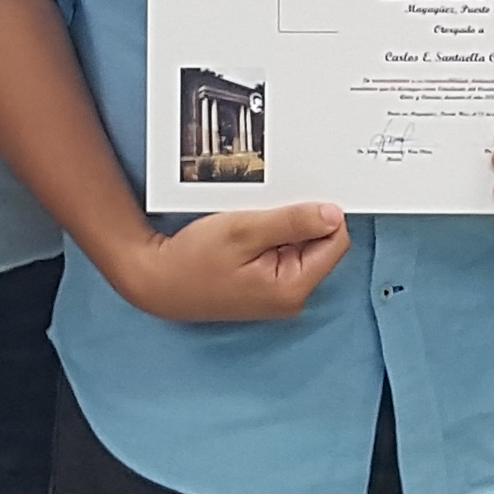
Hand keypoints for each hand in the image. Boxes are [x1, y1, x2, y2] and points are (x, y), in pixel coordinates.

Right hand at [106, 205, 349, 324]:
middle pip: (319, 244)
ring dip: (281, 227)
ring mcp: (279, 293)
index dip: (322, 214)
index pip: (335, 242)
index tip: (297, 197)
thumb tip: (335, 214)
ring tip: (249, 223)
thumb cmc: (193, 260)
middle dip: (298, 220)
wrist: (157, 281)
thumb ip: (292, 222)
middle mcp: (292, 296)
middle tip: (264, 210)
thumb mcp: (244, 230)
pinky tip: (245, 233)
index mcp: (293, 287)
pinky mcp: (266, 287)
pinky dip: (269, 237)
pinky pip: (282, 253)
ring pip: (299, 246)